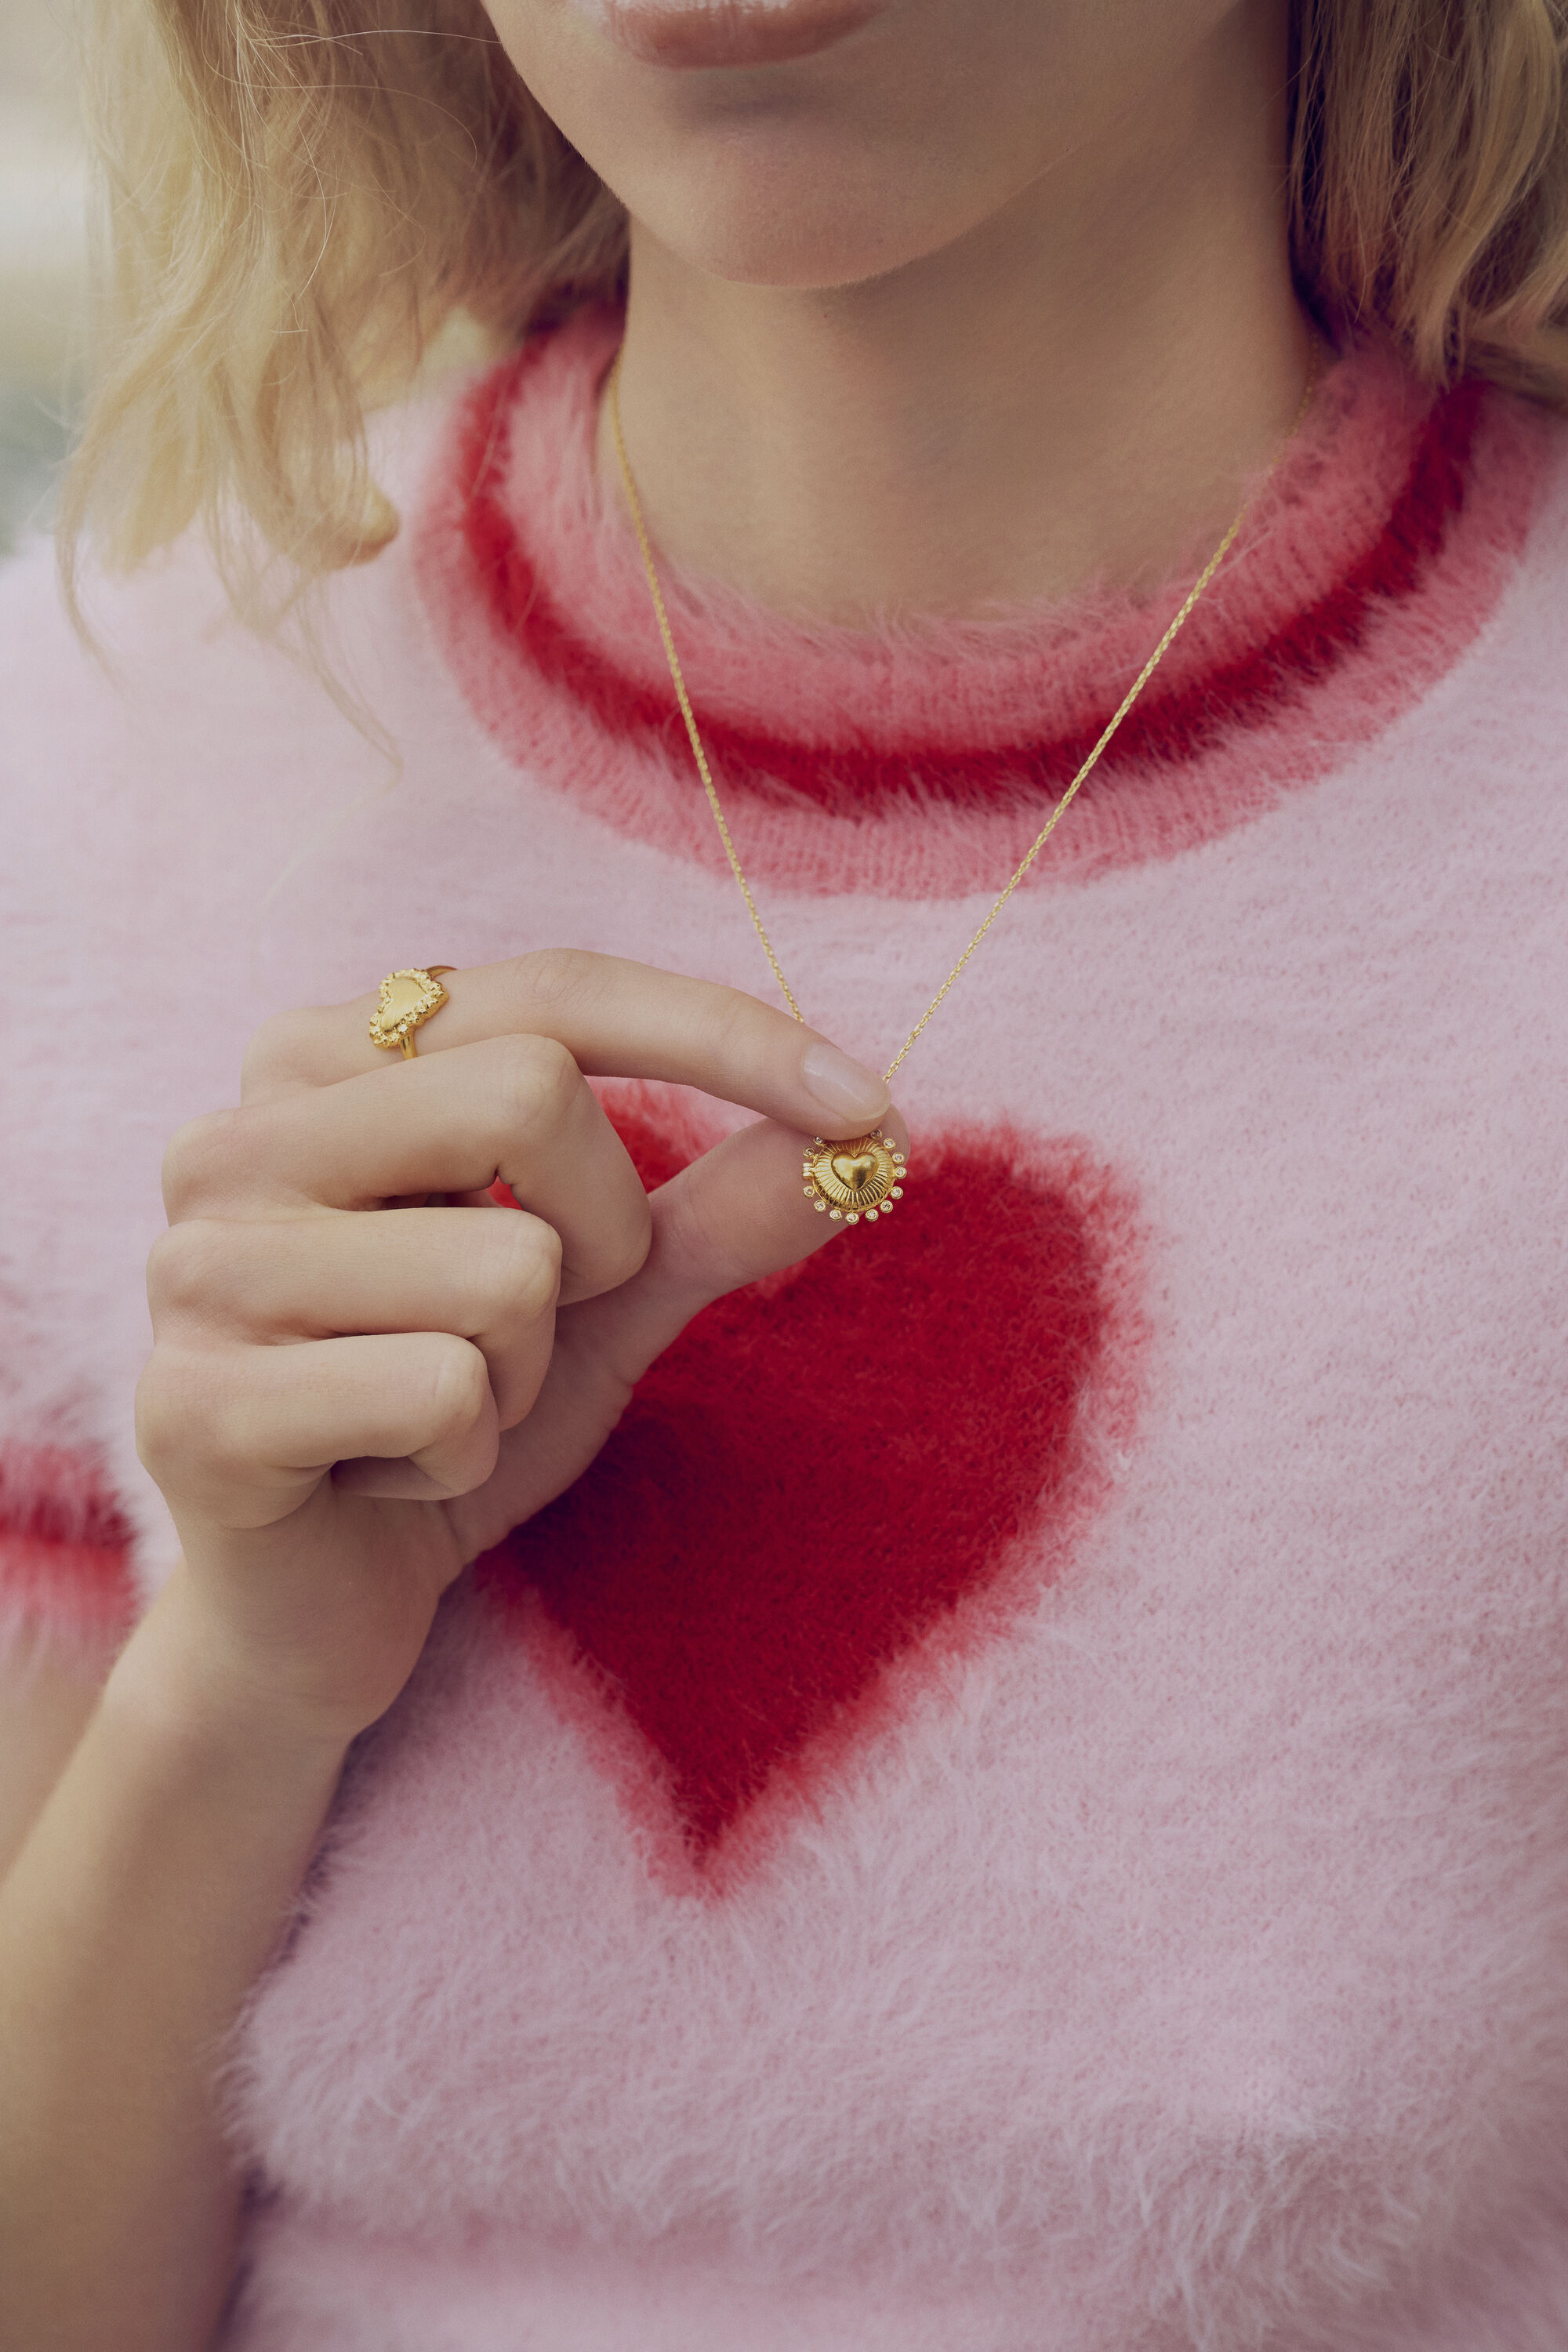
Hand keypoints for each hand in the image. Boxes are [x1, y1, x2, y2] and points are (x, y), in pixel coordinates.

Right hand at [135, 952, 897, 1746]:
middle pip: (533, 1093)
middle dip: (604, 1236)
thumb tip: (873, 1133)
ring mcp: (197, 1267)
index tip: (869, 1104)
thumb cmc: (450, 1416)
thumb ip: (718, 1209)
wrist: (312, 1612)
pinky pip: (443, 1394)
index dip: (724, 1036)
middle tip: (536, 1323)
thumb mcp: (606, 1298)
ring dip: (527, 1372)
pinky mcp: (191, 1406)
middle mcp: (237, 1135)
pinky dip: (466, 1456)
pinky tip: (388, 1475)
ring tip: (444, 1408)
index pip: (553, 992)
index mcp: (324, 1062)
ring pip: (506, 1267)